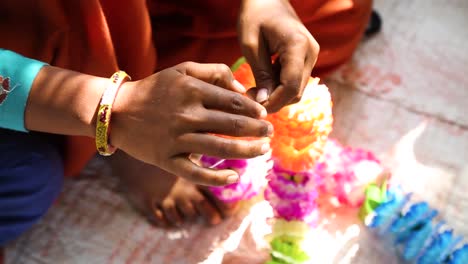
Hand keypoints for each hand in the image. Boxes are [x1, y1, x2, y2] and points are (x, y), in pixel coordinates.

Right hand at [110, 62, 272, 185]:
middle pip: (232, 125)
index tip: (264, 115)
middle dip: (257, 130)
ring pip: (221, 149)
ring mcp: (176, 140)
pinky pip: (196, 174)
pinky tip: (233, 177)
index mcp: (191, 91)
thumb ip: (213, 72)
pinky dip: (216, 178)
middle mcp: (186, 115)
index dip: (254, 109)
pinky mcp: (166, 160)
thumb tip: (242, 89)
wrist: (116, 111)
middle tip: (270, 133)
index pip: (233, 102)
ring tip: (263, 150)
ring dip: (247, 151)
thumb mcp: (182, 71)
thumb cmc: (155, 89)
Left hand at [238, 0, 319, 112]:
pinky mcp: (306, 59)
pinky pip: (296, 81)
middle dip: (274, 101)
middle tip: (251, 98)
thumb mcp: (251, 44)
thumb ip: (260, 73)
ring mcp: (311, 56)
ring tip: (255, 89)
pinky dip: (280, 86)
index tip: (253, 105)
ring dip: (277, 95)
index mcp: (298, 45)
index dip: (273, 101)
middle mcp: (310, 52)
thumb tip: (264, 101)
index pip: (291, 86)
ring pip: (297, 89)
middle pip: (296, 92)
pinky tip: (263, 80)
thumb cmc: (255, 16)